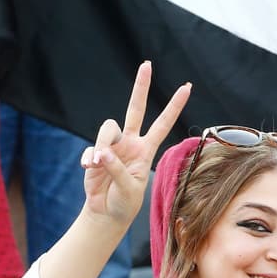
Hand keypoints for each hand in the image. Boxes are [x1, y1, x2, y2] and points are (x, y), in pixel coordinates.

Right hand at [80, 61, 189, 225]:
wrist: (107, 212)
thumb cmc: (125, 202)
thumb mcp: (129, 188)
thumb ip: (117, 169)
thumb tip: (102, 154)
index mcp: (146, 150)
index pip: (163, 123)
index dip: (174, 106)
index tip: (187, 87)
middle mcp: (131, 143)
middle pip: (135, 109)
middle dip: (141, 87)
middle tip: (147, 65)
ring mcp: (113, 146)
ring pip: (107, 128)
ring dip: (102, 145)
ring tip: (98, 166)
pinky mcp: (96, 153)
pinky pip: (91, 148)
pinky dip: (89, 159)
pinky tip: (90, 170)